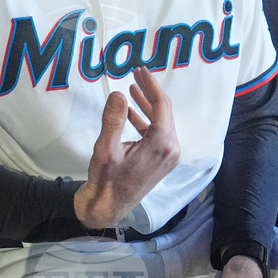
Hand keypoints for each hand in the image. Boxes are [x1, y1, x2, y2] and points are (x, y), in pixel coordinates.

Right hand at [74, 66, 179, 227]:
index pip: (161, 104)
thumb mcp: (106, 148)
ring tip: (131, 90)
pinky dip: (145, 120)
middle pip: (164, 111)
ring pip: (161, 121)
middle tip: (135, 74)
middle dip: (149, 91)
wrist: (107, 207)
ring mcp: (168, 156)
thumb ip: (113, 119)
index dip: (150, 84)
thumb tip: (119, 94)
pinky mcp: (162, 161)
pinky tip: (130, 113)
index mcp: (162, 143)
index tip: (139, 70)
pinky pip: (157, 133)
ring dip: (146, 105)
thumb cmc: (106, 179)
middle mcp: (171, 149)